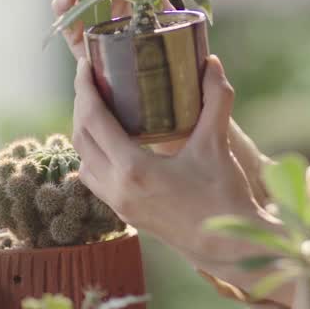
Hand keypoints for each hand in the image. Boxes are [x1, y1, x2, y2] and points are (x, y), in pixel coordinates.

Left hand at [71, 53, 261, 259]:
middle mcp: (117, 188)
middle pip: (81, 138)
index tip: (85, 65)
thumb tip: (211, 62)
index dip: (84, 88)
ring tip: (99, 106)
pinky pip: (95, 180)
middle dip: (81, 105)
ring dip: (84, 132)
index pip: (93, 120)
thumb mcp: (217, 143)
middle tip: (92, 79)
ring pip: (84, 161)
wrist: (228, 247)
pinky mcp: (126, 215)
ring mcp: (119, 205)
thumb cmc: (222, 195)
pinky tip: (111, 143)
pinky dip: (94, 156)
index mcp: (133, 169)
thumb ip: (215, 98)